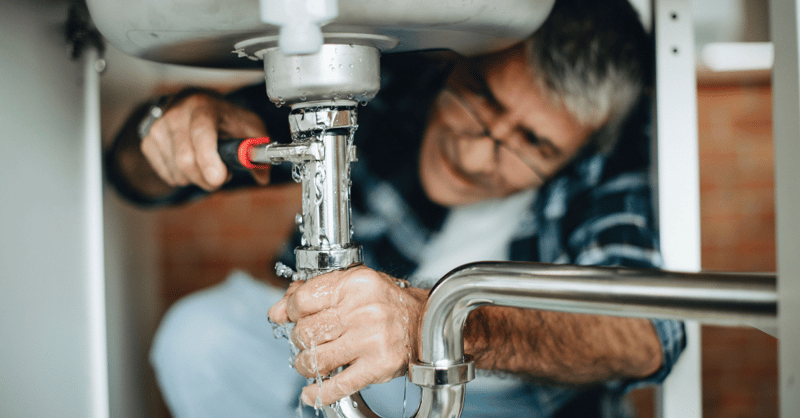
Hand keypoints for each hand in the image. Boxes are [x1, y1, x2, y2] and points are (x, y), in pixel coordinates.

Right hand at [141, 92, 269, 190]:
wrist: (195, 104)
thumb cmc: (224, 117)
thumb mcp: (248, 126)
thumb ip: (258, 150)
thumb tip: (263, 176)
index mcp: (203, 107)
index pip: (201, 133)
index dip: (208, 159)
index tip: (219, 178)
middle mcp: (176, 114)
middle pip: (186, 160)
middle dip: (207, 179)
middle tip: (221, 176)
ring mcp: (159, 128)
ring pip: (177, 172)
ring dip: (197, 179)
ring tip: (207, 165)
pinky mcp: (149, 142)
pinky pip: (168, 175)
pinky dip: (183, 178)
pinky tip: (192, 163)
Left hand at [267, 266, 427, 406]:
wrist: (425, 323)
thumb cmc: (387, 303)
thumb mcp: (352, 286)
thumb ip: (314, 293)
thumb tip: (278, 311)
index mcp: (356, 284)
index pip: (303, 299)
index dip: (290, 310)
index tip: (292, 316)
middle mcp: (364, 310)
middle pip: (306, 331)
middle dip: (300, 339)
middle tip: (308, 340)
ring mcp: (371, 339)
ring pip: (316, 359)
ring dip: (305, 365)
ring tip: (312, 362)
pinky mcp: (377, 366)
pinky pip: (337, 385)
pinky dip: (319, 393)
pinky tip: (311, 393)